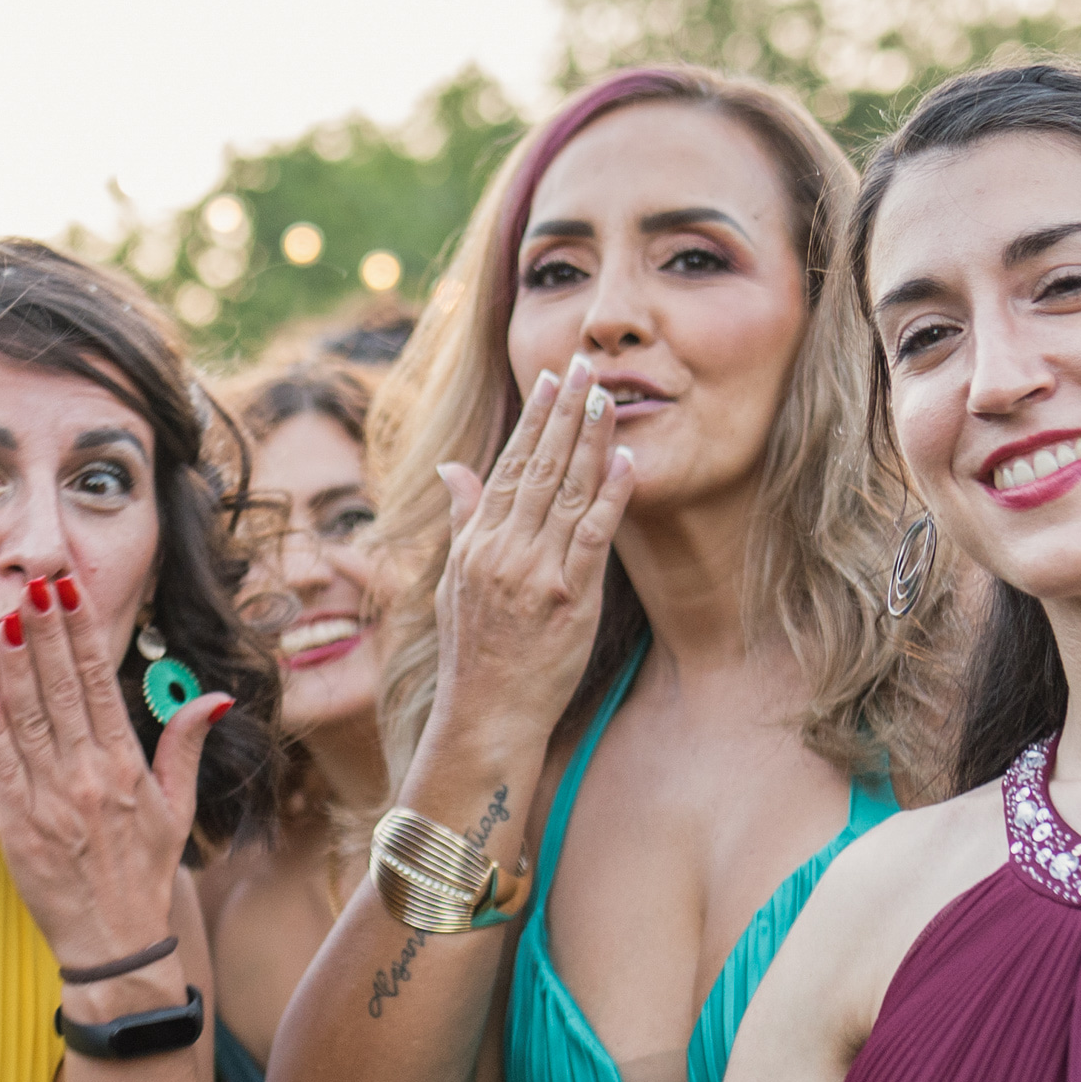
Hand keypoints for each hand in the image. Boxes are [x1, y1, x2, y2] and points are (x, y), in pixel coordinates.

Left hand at [0, 569, 223, 973]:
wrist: (114, 940)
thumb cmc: (144, 873)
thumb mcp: (176, 809)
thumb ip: (185, 747)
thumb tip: (213, 697)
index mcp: (126, 766)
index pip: (100, 684)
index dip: (82, 633)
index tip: (69, 591)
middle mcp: (89, 776)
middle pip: (61, 690)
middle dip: (46, 632)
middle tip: (32, 584)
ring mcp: (51, 800)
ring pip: (28, 719)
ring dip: (13, 667)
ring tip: (3, 621)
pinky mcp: (19, 825)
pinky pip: (2, 766)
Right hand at [424, 355, 638, 764]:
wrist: (486, 715)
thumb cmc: (473, 654)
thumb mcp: (453, 582)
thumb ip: (462, 520)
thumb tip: (453, 467)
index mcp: (476, 542)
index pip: (508, 465)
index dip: (533, 419)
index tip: (550, 378)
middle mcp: (503, 550)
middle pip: (539, 466)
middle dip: (565, 412)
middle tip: (586, 366)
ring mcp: (536, 572)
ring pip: (567, 491)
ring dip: (591, 440)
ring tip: (609, 396)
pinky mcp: (569, 598)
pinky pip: (594, 536)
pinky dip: (612, 495)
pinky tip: (627, 460)